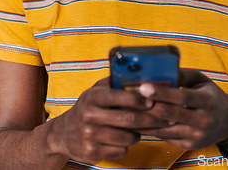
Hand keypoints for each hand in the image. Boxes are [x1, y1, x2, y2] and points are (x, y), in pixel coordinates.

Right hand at [48, 77, 170, 163]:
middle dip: (150, 119)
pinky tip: (125, 138)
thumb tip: (141, 75)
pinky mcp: (92, 152)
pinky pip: (121, 150)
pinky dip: (127, 144)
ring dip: (139, 133)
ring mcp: (89, 135)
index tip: (151, 100)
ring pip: (127, 137)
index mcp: (92, 97)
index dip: (138, 99)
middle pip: (128, 119)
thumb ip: (115, 83)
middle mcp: (89, 115)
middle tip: (163, 119)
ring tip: (140, 128)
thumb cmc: (88, 107)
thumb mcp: (96, 91)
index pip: (119, 96)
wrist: (63, 134)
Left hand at [138, 69, 227, 149]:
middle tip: (129, 99)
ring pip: (164, 129)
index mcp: (206, 101)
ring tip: (128, 111)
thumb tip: (162, 70)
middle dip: (148, 106)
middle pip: (170, 114)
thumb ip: (183, 75)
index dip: (161, 92)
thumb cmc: (210, 96)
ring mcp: (195, 135)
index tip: (143, 86)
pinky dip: (150, 130)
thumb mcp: (201, 80)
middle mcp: (202, 120)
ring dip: (144, 120)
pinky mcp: (188, 145)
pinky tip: (137, 122)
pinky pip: (164, 138)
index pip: (181, 97)